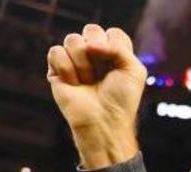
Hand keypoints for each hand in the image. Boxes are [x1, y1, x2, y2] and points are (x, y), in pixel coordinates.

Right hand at [46, 24, 145, 168]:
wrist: (103, 122)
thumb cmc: (121, 99)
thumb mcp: (134, 70)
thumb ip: (119, 47)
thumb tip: (88, 45)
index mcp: (115, 52)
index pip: (113, 33)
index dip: (116, 49)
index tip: (118, 69)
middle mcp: (95, 53)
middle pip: (92, 30)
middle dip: (99, 53)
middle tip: (102, 75)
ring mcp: (75, 59)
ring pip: (73, 39)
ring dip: (83, 65)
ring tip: (88, 82)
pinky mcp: (57, 68)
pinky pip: (56, 51)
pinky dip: (67, 70)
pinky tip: (74, 84)